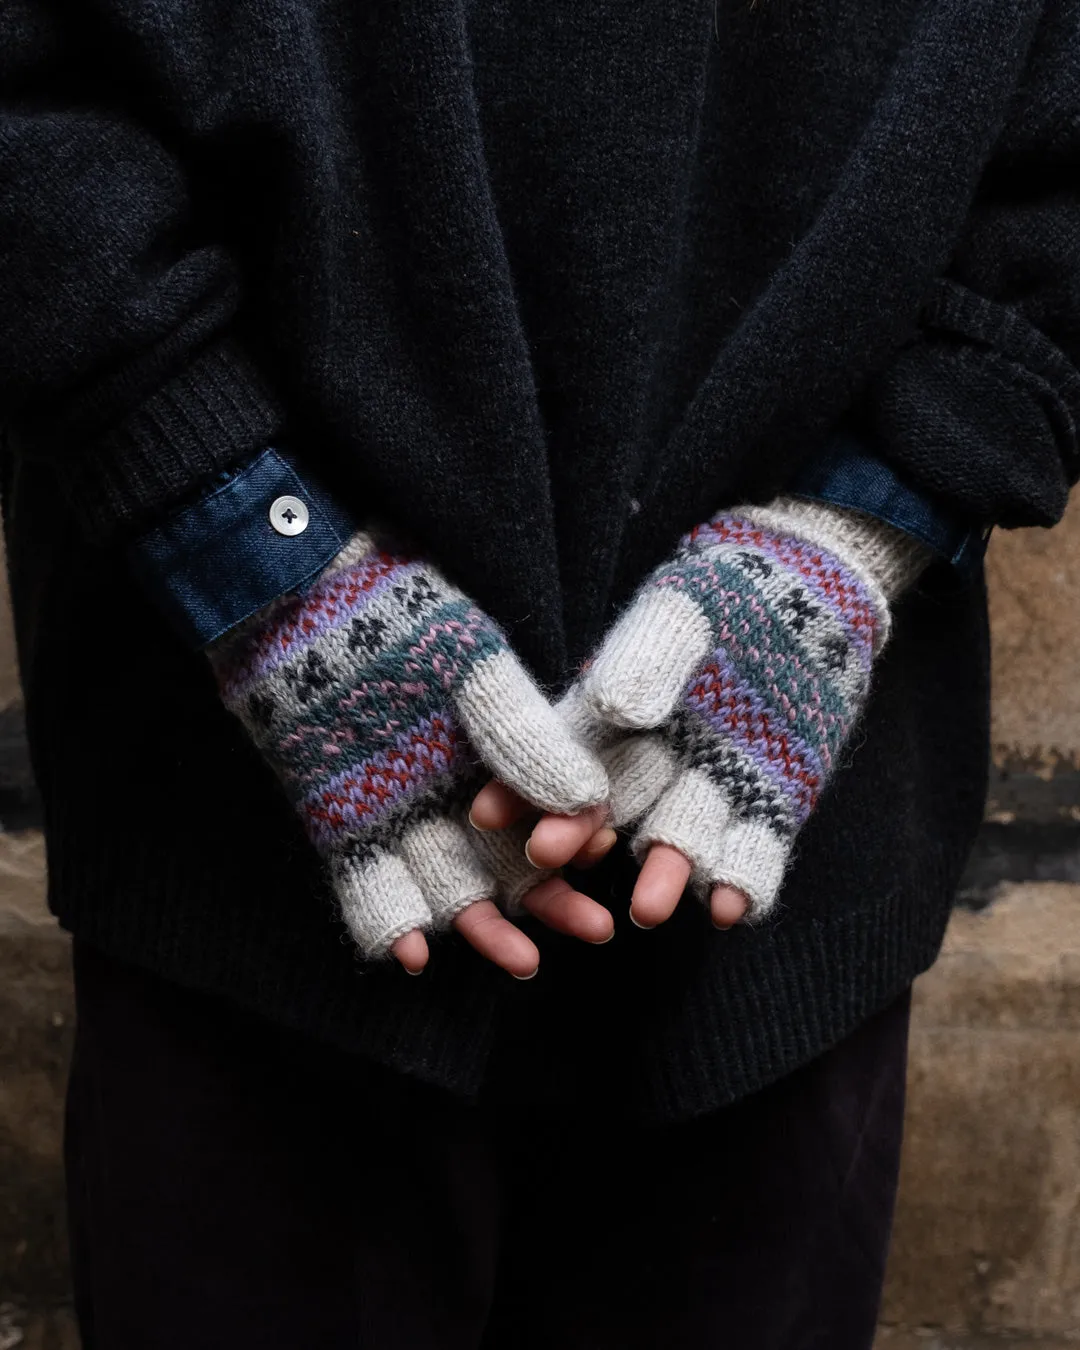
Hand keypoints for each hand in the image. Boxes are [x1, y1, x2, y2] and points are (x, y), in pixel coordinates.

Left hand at [208, 531, 608, 973]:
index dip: (581, 834)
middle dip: (552, 898)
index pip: (552, 805)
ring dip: (485, 925)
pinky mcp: (342, 825)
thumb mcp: (471, 667)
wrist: (297, 598)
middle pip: (513, 857)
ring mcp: (399, 810)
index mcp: (494, 745)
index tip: (604, 858)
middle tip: (594, 930)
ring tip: (523, 963)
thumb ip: (523, 731)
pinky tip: (415, 954)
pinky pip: (369, 887)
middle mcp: (453, 787)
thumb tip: (589, 798)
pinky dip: (391, 922)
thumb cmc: (394, 616)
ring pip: (451, 882)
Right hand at [473, 498, 918, 929]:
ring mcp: (715, 786)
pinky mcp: (774, 802)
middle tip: (544, 863)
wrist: (818, 590)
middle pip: (609, 807)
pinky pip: (755, 851)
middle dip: (576, 837)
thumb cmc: (736, 587)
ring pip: (679, 837)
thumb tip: (615, 711)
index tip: (487, 815)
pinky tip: (726, 910)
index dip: (523, 786)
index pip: (562, 757)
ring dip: (663, 874)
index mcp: (620, 713)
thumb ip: (648, 658)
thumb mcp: (686, 612)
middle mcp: (658, 759)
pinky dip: (741, 879)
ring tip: (645, 911)